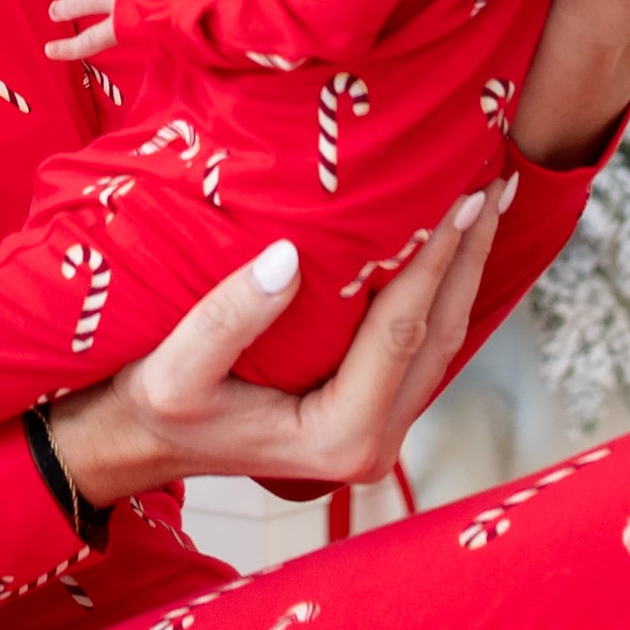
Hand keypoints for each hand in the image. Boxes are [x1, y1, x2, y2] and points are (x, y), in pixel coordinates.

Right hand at [41, 181, 506, 507]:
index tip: (457, 199)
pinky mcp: (369, 416)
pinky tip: (447, 250)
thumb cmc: (152, 407)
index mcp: (338, 437)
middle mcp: (372, 445)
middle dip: (469, 258)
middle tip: (491, 183)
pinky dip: (438, 293)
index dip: (433, 263)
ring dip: (464, 273)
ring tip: (486, 205)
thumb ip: (231, 316)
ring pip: (440, 345)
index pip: (398, 334)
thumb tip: (291, 255)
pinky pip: (418, 350)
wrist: (138, 444)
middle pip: (439, 337)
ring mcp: (377, 435)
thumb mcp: (175, 368)